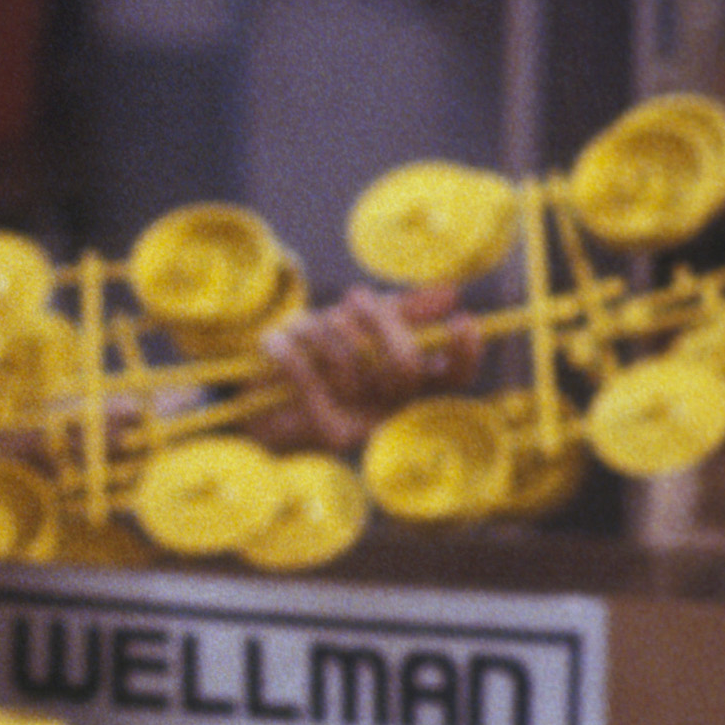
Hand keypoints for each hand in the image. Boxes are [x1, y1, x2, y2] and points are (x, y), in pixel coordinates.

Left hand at [254, 285, 470, 452]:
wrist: (258, 403)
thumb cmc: (313, 360)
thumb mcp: (354, 327)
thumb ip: (400, 311)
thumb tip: (450, 292)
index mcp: (407, 386)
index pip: (454, 378)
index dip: (465, 353)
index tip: (461, 320)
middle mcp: (392, 409)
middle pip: (407, 365)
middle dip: (381, 322)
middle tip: (356, 296)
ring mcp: (364, 425)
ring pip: (353, 364)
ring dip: (321, 330)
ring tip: (300, 324)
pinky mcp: (329, 433)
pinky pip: (312, 380)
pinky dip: (288, 350)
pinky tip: (274, 340)